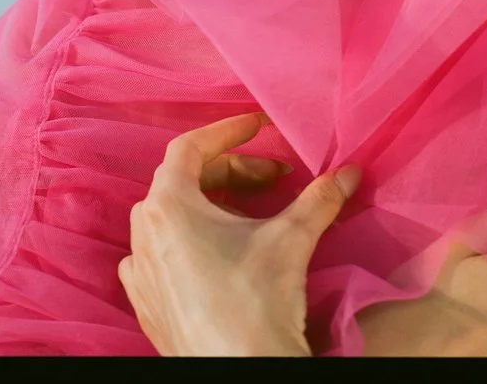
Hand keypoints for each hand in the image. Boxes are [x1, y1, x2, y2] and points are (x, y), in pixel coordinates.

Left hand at [119, 112, 360, 356]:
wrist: (240, 373)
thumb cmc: (254, 302)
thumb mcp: (290, 238)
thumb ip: (317, 199)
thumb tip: (346, 174)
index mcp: (167, 206)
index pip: (190, 147)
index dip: (227, 131)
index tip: (257, 127)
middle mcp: (142, 235)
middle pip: (184, 181)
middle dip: (233, 173)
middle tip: (274, 178)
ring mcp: (140, 274)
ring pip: (170, 219)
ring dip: (211, 207)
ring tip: (249, 215)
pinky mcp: (147, 307)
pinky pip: (159, 257)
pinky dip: (187, 244)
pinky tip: (214, 254)